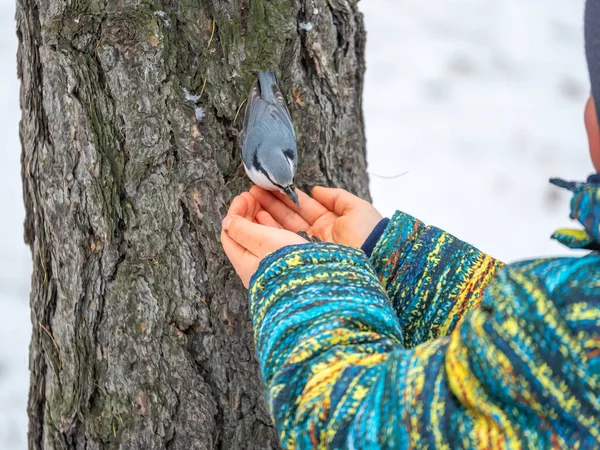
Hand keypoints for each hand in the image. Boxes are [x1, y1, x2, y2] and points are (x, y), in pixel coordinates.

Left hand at [221, 192, 307, 287]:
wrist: (315, 282)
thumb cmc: (286, 262)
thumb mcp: (261, 242)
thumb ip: (242, 229)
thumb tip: (227, 221)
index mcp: (245, 263)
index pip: (230, 235)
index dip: (235, 213)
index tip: (243, 197)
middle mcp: (258, 263)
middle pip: (246, 233)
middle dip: (248, 211)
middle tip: (252, 195)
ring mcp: (274, 260)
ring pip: (263, 232)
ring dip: (261, 212)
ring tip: (263, 198)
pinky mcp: (290, 257)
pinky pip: (277, 236)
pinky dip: (274, 222)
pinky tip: (274, 214)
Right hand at [249, 186, 382, 247]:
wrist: (377, 263)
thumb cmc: (371, 235)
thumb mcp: (357, 210)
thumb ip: (337, 197)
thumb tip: (316, 190)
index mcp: (331, 225)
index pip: (304, 208)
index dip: (287, 198)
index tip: (272, 187)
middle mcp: (317, 238)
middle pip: (290, 218)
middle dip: (272, 204)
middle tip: (254, 191)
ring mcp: (309, 249)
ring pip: (283, 229)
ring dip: (267, 215)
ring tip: (251, 200)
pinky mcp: (302, 259)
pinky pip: (284, 242)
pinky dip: (270, 230)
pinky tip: (258, 218)